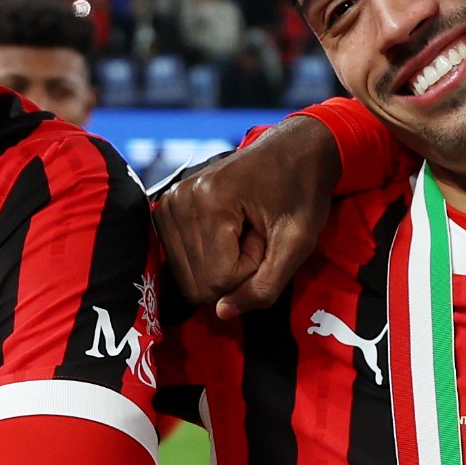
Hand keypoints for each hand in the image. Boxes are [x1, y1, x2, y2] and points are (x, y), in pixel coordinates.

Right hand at [155, 110, 339, 318]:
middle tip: (255, 237)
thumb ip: (264, 286)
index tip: (266, 237)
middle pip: (197, 283)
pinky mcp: (164, 212)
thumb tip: (221, 313)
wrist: (293, 151)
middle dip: (234, 272)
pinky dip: (207, 259)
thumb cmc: (301, 192)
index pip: (218, 279)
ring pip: (187, 279)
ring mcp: (167, 205)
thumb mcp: (297, 243)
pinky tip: (226, 233)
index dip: (251, 270)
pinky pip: (181, 265)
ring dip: (222, 266)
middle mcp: (177, 201)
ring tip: (243, 232)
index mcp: (209, 200)